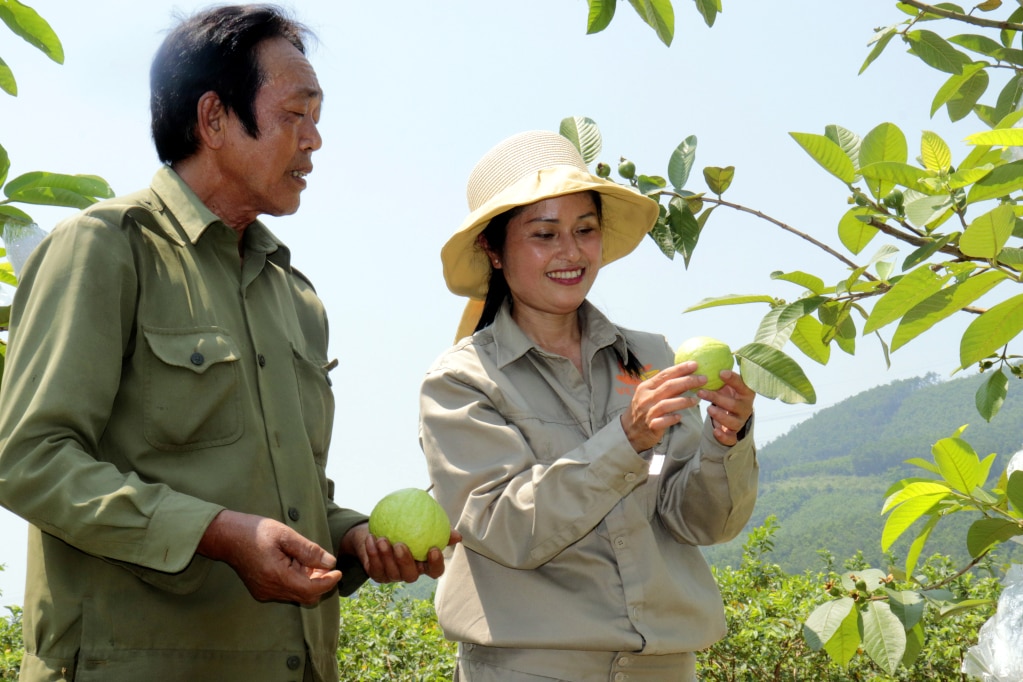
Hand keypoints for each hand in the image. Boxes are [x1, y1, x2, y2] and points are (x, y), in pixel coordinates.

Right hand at [197, 510, 341, 604]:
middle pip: (305, 596)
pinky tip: (296, 564)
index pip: (311, 590)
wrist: (227, 536)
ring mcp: (264, 592)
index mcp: (277, 576)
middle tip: (327, 565)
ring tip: (310, 560)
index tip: (339, 571)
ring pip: (296, 594)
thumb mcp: (286, 535)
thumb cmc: (255, 531)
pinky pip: (286, 591)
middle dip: (320, 582)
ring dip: (308, 581)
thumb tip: (330, 562)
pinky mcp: (261, 590)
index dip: (328, 582)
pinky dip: (297, 581)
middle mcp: (270, 589)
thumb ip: (309, 550)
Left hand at [341, 522, 460, 583]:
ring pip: (390, 572)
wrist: (381, 528)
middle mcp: (410, 573)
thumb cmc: (409, 526)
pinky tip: (371, 538)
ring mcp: (393, 576)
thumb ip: (441, 530)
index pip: (435, 571)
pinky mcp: (378, 575)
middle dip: (405, 561)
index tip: (433, 549)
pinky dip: (372, 553)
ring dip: (385, 556)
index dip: (436, 564)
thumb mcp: (425, 524)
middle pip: (410, 575)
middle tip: (399, 544)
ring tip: (381, 539)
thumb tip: (458, 536)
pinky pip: (374, 567)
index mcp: (425, 565)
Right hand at [620, 361, 703, 452]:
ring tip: (696, 400)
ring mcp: (647, 412)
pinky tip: (680, 417)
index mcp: (646, 387)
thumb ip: (664, 387)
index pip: (665, 374)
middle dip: (687, 381)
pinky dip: (672, 419)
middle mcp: (646, 398)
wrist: (628, 431)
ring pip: (666, 404)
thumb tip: (686, 377)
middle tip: (703, 379)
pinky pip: (662, 421)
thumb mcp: (649, 395)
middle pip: (668, 386)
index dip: (680, 369)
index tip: (695, 364)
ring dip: (683, 401)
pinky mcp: (650, 426)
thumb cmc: (643, 410)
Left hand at [698, 369, 755, 445]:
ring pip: (733, 421)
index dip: (733, 379)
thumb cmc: (728, 395)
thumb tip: (702, 359)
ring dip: (720, 416)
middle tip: (702, 392)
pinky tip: (716, 430)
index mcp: (746, 393)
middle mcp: (745, 408)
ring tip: (709, 409)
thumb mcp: (727, 385)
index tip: (720, 372)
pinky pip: (731, 438)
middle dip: (717, 398)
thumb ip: (720, 376)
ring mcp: (740, 422)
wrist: (734, 415)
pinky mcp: (734, 435)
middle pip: (734, 404)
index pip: (743, 385)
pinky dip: (724, 435)